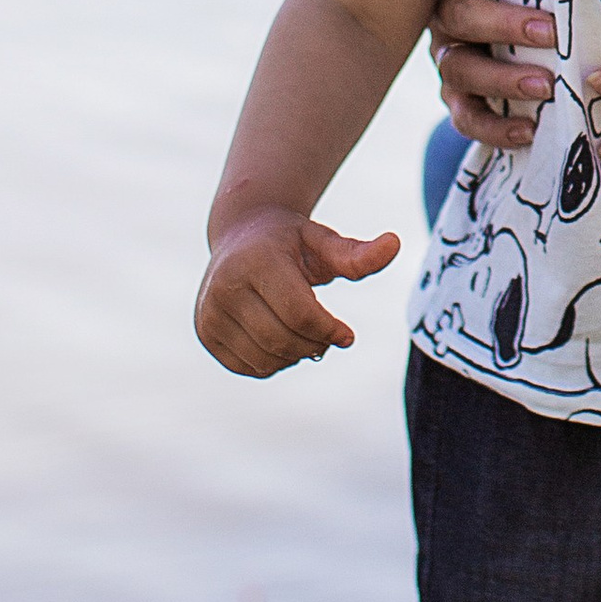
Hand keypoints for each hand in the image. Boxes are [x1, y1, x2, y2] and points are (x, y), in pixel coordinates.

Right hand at [195, 207, 400, 376]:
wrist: (241, 234)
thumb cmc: (291, 241)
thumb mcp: (324, 242)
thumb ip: (358, 254)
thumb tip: (394, 244)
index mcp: (254, 261)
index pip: (299, 314)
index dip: (329, 331)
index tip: (348, 336)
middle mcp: (223, 287)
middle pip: (282, 340)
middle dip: (315, 345)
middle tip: (330, 338)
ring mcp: (209, 313)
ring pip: (265, 359)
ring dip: (296, 355)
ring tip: (306, 335)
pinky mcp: (205, 333)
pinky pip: (249, 367)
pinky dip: (274, 362)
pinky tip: (282, 339)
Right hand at [425, 0, 553, 147]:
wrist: (507, 35)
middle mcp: (446, 11)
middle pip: (460, 14)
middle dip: (504, 23)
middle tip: (551, 30)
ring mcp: (448, 55)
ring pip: (459, 67)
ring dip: (502, 77)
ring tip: (547, 84)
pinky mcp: (456, 95)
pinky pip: (466, 116)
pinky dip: (494, 127)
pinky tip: (529, 130)